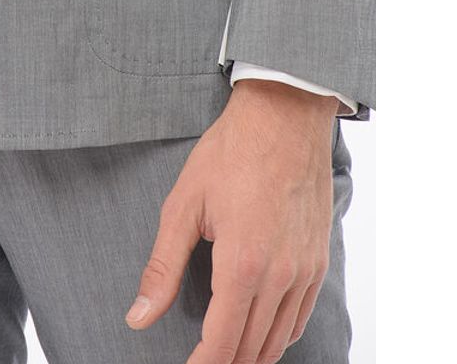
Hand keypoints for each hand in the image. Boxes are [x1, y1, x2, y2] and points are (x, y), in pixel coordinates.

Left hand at [127, 79, 338, 363]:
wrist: (284, 117)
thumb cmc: (229, 153)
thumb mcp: (183, 204)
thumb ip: (162, 267)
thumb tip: (137, 316)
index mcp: (242, 265)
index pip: (221, 344)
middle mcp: (280, 276)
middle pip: (251, 349)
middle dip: (222, 363)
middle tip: (197, 360)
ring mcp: (305, 270)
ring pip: (278, 340)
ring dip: (250, 355)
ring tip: (222, 354)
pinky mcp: (318, 260)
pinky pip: (300, 317)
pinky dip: (278, 336)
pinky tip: (258, 332)